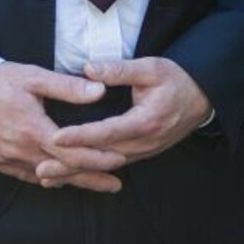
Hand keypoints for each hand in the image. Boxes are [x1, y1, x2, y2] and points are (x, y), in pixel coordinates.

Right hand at [0, 62, 117, 192]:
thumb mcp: (33, 77)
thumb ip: (67, 87)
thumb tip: (100, 90)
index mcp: (33, 130)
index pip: (73, 153)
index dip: (98, 159)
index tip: (120, 161)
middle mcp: (20, 150)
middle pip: (63, 171)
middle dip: (91, 178)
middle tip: (116, 185)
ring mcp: (6, 159)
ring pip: (45, 177)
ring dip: (70, 181)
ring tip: (94, 185)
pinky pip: (24, 176)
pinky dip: (45, 180)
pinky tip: (58, 181)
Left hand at [35, 57, 211, 187]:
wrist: (203, 98)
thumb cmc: (177, 80)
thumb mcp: (152, 67)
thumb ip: (120, 70)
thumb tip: (89, 68)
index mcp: (146, 120)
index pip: (107, 132)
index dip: (80, 136)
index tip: (56, 137)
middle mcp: (144, 142)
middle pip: (101, 157)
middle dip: (70, 164)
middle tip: (40, 168)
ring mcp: (144, 152)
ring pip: (105, 167)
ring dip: (76, 173)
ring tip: (47, 176)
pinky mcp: (142, 154)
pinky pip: (112, 166)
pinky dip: (89, 171)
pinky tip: (70, 173)